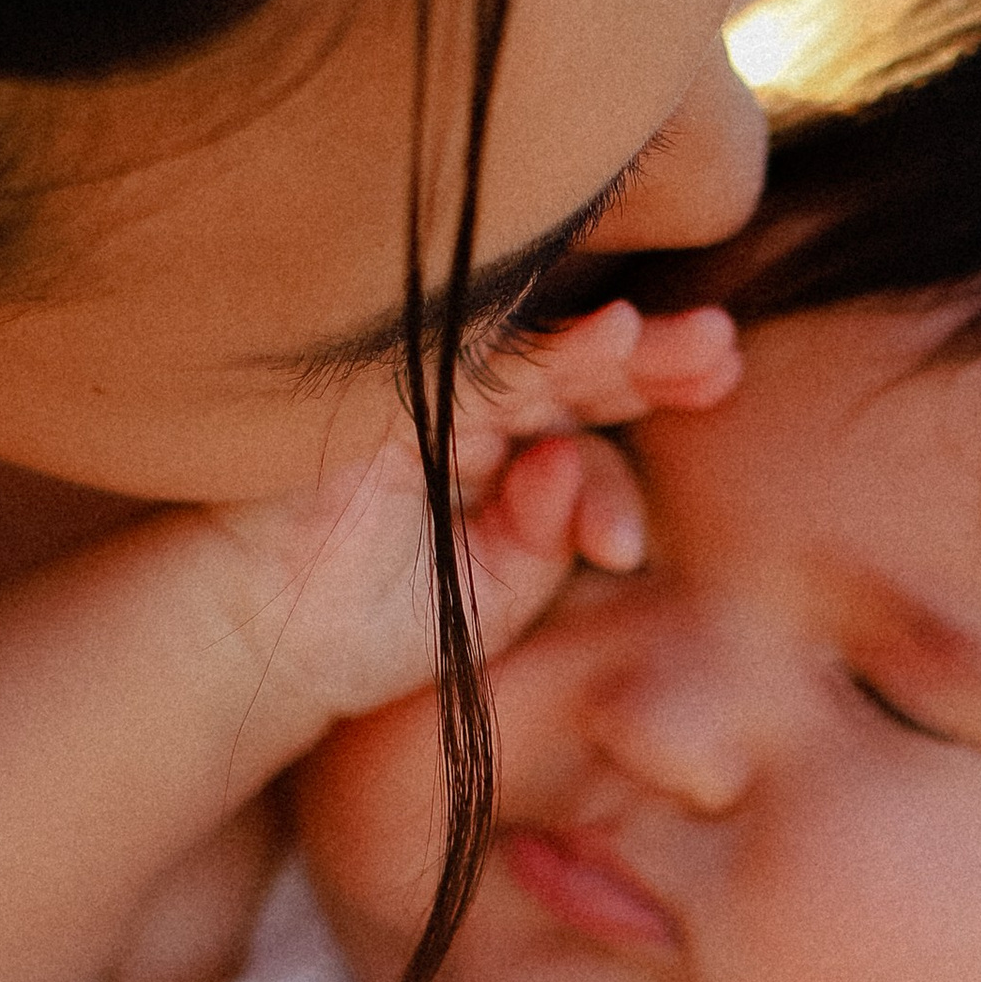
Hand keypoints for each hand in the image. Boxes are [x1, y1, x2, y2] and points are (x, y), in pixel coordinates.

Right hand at [192, 298, 739, 755]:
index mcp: (491, 460)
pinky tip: (618, 336)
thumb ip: (549, 534)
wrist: (255, 645)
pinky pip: (476, 362)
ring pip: (533, 357)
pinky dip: (546, 351)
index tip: (724, 383)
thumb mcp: (492, 594)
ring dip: (619, 350)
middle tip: (723, 352)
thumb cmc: (363, 632)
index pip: (581, 416)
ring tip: (693, 347)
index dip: (649, 394)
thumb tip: (578, 466)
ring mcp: (417, 394)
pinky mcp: (381, 392)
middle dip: (653, 361)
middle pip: (570, 371)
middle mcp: (460, 414)